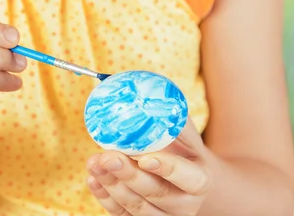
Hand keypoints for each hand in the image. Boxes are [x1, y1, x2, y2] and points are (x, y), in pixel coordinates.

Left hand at [86, 119, 212, 215]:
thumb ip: (171, 117)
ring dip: (111, 184)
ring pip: (136, 208)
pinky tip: (94, 178)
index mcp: (200, 179)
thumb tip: (145, 91)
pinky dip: (104, 197)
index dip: (167, 169)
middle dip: (128, 175)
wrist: (185, 179)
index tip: (144, 157)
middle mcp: (185, 204)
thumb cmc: (182, 150)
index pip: (188, 178)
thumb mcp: (184, 133)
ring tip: (94, 161)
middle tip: (108, 156)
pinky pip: (122, 215)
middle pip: (156, 194)